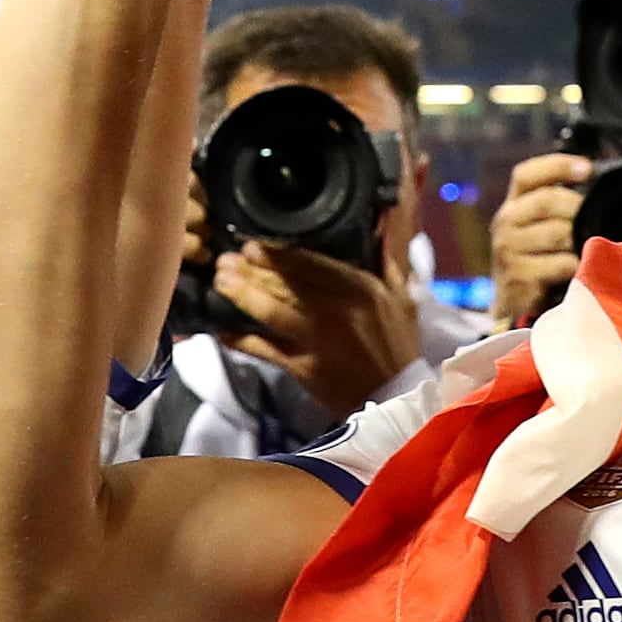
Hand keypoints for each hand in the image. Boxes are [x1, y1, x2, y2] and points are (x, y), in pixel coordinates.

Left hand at [213, 242, 419, 421]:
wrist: (395, 398)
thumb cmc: (396, 345)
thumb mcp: (401, 299)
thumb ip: (387, 262)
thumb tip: (381, 223)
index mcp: (361, 289)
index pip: (311, 264)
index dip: (277, 254)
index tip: (252, 245)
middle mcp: (337, 312)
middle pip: (286, 284)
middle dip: (251, 270)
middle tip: (225, 260)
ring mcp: (318, 341)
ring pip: (272, 312)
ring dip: (242, 295)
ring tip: (220, 282)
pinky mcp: (304, 368)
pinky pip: (265, 350)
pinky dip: (242, 340)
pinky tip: (223, 330)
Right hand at [491, 152, 587, 326]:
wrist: (514, 299)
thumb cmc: (538, 256)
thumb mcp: (540, 224)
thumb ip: (558, 202)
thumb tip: (595, 179)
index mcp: (513, 204)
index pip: (526, 175)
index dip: (558, 166)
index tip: (588, 169)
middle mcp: (505, 222)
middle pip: (546, 200)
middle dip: (577, 208)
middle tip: (592, 220)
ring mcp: (508, 251)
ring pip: (558, 233)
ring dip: (577, 241)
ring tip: (580, 250)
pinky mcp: (518, 278)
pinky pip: (562, 265)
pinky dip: (575, 267)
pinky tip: (575, 272)